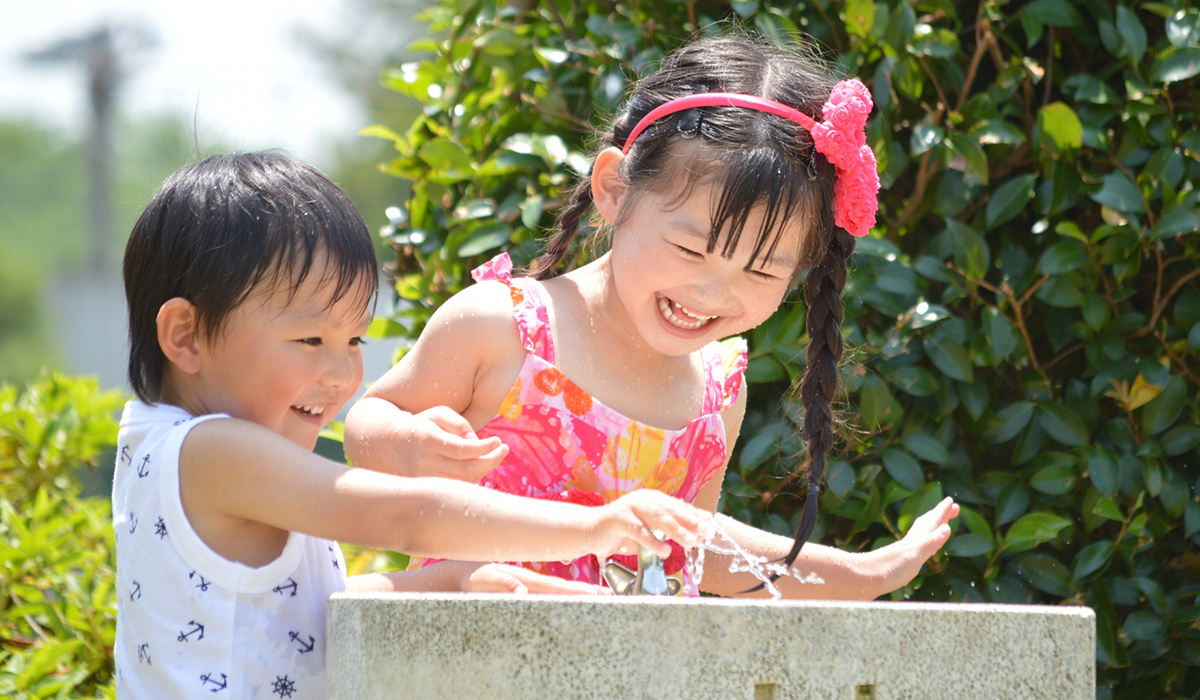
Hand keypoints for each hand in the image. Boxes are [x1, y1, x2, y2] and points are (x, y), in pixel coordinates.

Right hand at [399, 406, 507, 480]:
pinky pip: (456, 487)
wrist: (392, 444)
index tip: (498, 441)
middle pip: (465, 469)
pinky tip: (480, 465)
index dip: (484, 448)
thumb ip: (460, 424)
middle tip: (504, 450)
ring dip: (484, 470)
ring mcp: (423, 478)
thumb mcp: (439, 414)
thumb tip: (477, 443)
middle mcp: (424, 461)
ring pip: (463, 481)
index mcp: (427, 439)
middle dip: (490, 461)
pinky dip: (473, 478)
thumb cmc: (423, 424)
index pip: (461, 449)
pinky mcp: (427, 488)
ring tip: (495, 456)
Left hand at [460, 563, 607, 594]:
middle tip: (612, 600)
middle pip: (563, 593)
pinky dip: (556, 605)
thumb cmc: (466, 578)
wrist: (450, 578)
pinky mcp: (516, 598)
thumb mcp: (480, 580)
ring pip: (554, 598)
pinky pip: (540, 604)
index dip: (582, 592)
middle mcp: (528, 586)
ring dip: (574, 602)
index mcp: (526, 580)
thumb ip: (501, 584)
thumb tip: (523, 592)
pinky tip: (564, 613)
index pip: (560, 588)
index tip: (603, 594)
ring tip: (596, 605)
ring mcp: (524, 591)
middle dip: (587, 596)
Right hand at [586, 490, 711, 559]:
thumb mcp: (648, 527)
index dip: (694, 515)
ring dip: (676, 531)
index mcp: (652, 498)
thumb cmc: (623, 530)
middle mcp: (642, 499)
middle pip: (670, 510)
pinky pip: (639, 532)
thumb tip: (696, 534)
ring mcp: (630, 508)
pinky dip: (653, 542)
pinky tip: (664, 551)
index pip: (677, 505)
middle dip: (690, 521)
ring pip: (657, 518)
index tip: (710, 524)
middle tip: (704, 532)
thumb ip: (668, 528)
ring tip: (690, 543)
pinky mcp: (618, 520)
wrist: (590, 530)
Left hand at [865, 496, 957, 592]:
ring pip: (919, 535)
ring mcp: (901, 553)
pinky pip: (914, 548)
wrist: (860, 581)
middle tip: (952, 507)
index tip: (951, 500)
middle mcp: (908, 544)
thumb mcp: (913, 556)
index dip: (942, 512)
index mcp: (914, 541)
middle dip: (939, 516)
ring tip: (939, 524)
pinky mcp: (895, 564)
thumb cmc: (887, 570)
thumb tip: (946, 527)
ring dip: (931, 527)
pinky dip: (921, 542)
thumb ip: (929, 542)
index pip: (931, 523)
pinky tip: (918, 547)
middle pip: (926, 525)